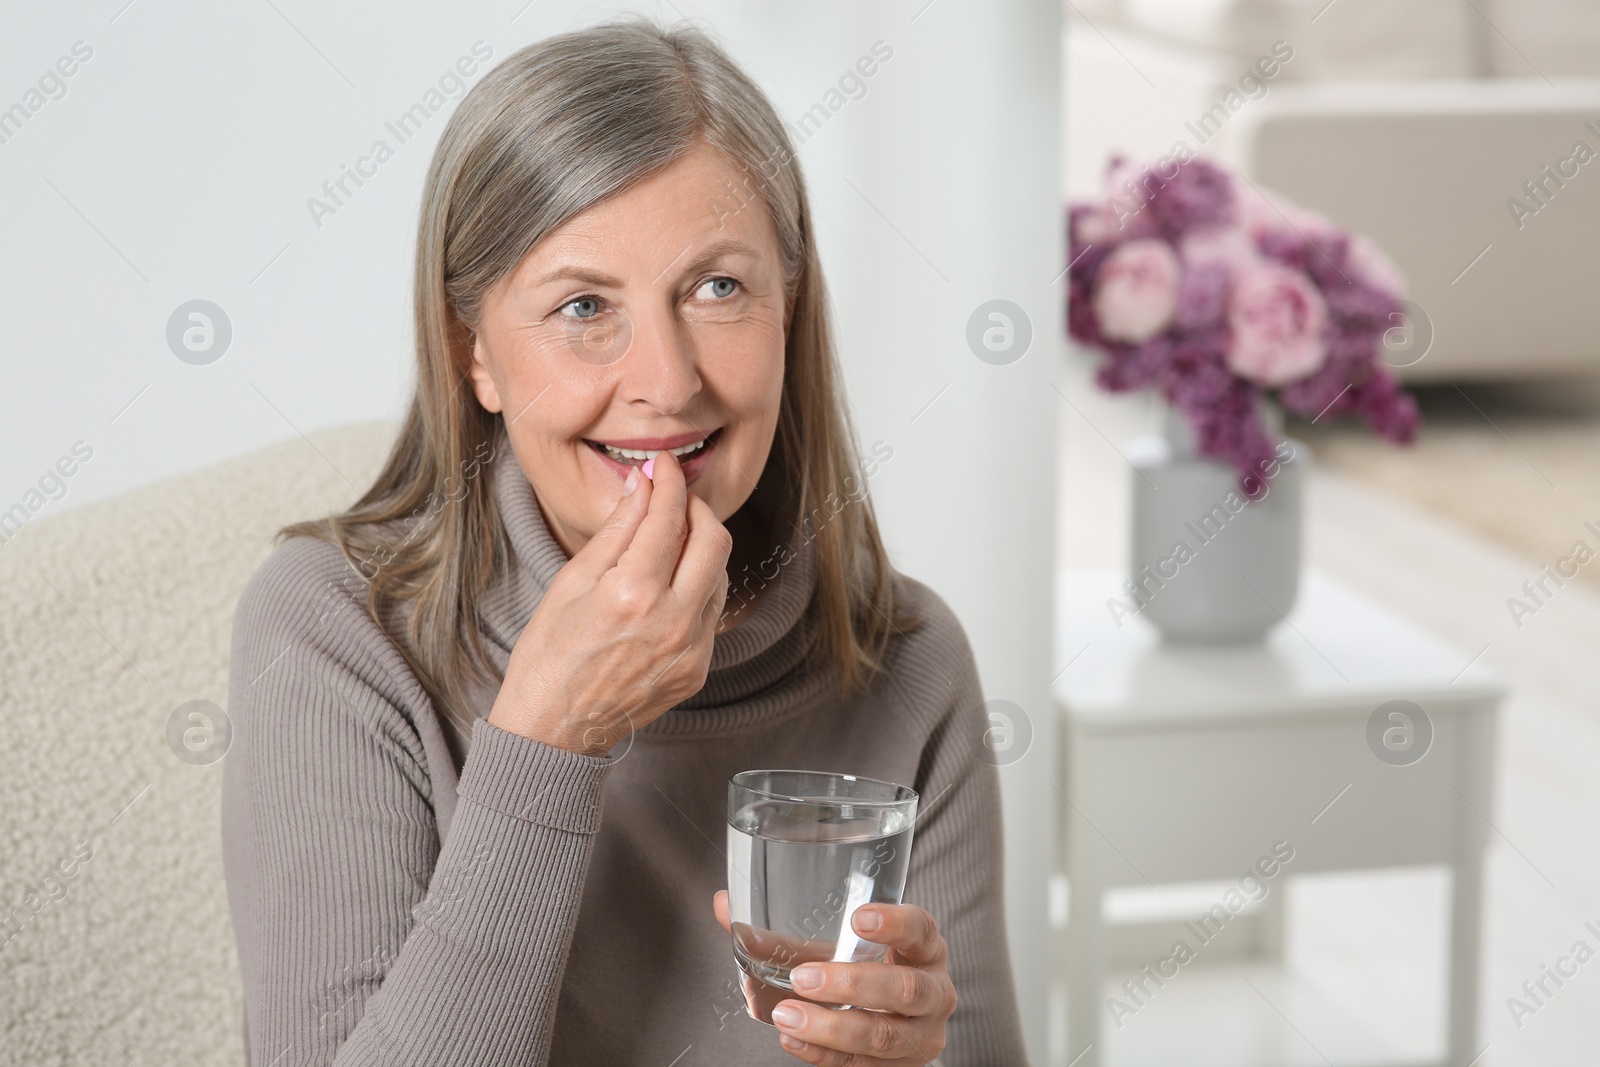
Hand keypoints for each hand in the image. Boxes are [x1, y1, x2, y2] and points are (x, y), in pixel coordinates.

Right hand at [488, 448, 731, 754]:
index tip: (662, 465)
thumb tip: (643, 483)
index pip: (668, 517)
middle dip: (696, 508)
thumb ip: (617, 530)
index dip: (668, 481)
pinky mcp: (698, 669)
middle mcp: (672, 621)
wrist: (552, 731)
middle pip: (714, 539)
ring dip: (701, 548)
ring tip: (667, 541)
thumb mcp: (572, 582)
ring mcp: (691, 649)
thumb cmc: (548, 655)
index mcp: (633, 594)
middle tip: (673, 498)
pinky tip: (669, 584)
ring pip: (720, 574)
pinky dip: (697, 586)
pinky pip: (712, 611)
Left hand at [712, 890, 957, 1063]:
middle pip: (905, 988)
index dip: (895, 923)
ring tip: (787, 1015)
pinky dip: (824, 1055)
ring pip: (884, 1035)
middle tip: (804, 977)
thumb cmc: (865, 969)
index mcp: (924, 949)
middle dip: (852, 985)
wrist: (898, 1021)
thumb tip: (722, 904)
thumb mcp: (839, 946)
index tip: (859, 917)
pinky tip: (793, 1041)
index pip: (921, 929)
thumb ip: (783, 929)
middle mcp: (933, 991)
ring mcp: (921, 1035)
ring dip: (832, 1027)